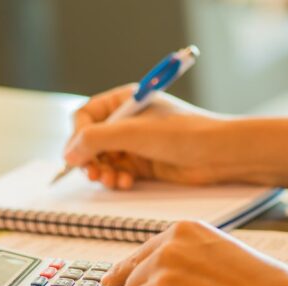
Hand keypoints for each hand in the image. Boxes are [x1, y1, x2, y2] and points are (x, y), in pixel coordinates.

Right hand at [64, 84, 232, 189]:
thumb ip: (95, 140)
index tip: (79, 156)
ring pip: (102, 159)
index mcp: (124, 101)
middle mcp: (127, 121)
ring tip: (112, 181)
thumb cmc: (183, 133)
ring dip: (103, 172)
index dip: (78, 137)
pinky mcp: (143, 163)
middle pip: (90, 141)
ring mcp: (135, 143)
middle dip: (90, 159)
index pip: (85, 116)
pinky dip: (117, 179)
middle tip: (94, 174)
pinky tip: (126, 182)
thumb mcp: (133, 132)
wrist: (219, 154)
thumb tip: (68, 154)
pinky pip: (118, 171)